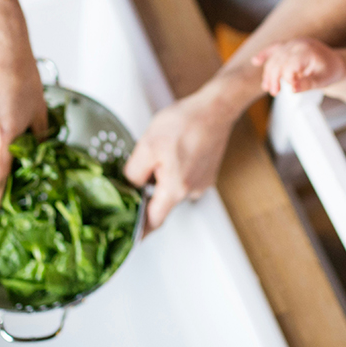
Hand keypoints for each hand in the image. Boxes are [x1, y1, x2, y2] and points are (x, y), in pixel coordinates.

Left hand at [123, 85, 236, 235]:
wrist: (216, 108)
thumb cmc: (186, 123)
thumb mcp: (147, 145)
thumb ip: (134, 172)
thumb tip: (128, 187)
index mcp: (175, 188)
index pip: (154, 220)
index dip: (140, 230)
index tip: (130, 239)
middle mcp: (192, 190)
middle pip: (162, 202)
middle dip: (149, 191)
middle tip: (139, 174)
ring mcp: (202, 182)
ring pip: (173, 188)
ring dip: (163, 176)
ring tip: (161, 152)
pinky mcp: (207, 172)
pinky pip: (185, 178)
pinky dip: (176, 169)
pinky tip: (175, 149)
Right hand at [252, 38, 345, 95]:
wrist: (334, 63)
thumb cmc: (330, 72)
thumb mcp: (323, 81)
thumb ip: (308, 84)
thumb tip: (292, 89)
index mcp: (308, 50)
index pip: (290, 63)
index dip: (287, 77)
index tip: (289, 89)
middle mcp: (298, 43)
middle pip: (279, 60)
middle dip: (274, 77)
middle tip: (274, 93)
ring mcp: (292, 43)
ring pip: (274, 57)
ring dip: (268, 73)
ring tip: (267, 88)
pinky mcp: (288, 46)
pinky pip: (274, 48)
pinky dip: (264, 54)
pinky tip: (255, 61)